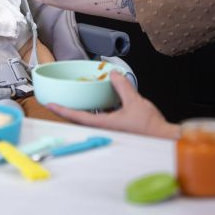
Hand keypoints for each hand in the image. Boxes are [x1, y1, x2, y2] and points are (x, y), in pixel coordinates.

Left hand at [46, 71, 180, 139]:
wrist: (164, 139)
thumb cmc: (150, 127)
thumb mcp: (135, 102)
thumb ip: (122, 87)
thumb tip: (113, 75)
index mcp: (104, 124)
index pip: (77, 116)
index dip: (62, 110)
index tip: (50, 105)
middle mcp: (104, 129)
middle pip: (79, 120)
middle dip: (68, 111)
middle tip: (57, 103)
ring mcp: (110, 131)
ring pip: (90, 121)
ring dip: (82, 112)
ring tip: (75, 101)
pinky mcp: (117, 131)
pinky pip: (101, 121)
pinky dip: (96, 113)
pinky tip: (99, 105)